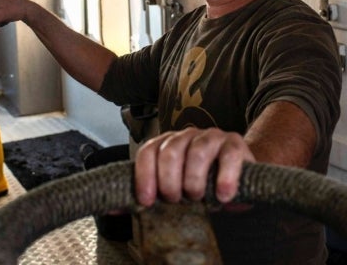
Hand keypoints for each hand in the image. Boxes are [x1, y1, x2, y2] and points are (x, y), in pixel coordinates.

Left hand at [133, 127, 254, 206]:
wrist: (236, 174)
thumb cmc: (199, 183)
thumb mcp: (171, 189)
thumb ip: (145, 197)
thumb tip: (110, 210)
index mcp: (166, 144)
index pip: (147, 152)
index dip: (144, 176)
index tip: (146, 200)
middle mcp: (186, 136)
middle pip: (171, 152)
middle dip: (169, 181)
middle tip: (176, 200)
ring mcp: (211, 137)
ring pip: (198, 151)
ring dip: (194, 179)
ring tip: (198, 197)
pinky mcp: (234, 144)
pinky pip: (229, 155)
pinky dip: (225, 177)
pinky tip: (222, 195)